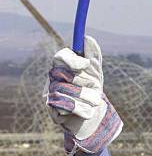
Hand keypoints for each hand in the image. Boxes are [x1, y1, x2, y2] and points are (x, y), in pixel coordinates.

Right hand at [45, 36, 122, 155]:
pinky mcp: (53, 111)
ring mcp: (51, 94)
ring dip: (85, 97)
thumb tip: (87, 38)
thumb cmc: (92, 91)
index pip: (59, 57)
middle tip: (96, 88)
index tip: (86, 64)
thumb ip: (93, 56)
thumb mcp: (96, 74)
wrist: (94, 117)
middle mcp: (54, 80)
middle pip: (61, 73)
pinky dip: (81, 109)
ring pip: (63, 90)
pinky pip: (64, 106)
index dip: (71, 59)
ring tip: (96, 101)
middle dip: (82, 82)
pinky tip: (87, 112)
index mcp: (63, 68)